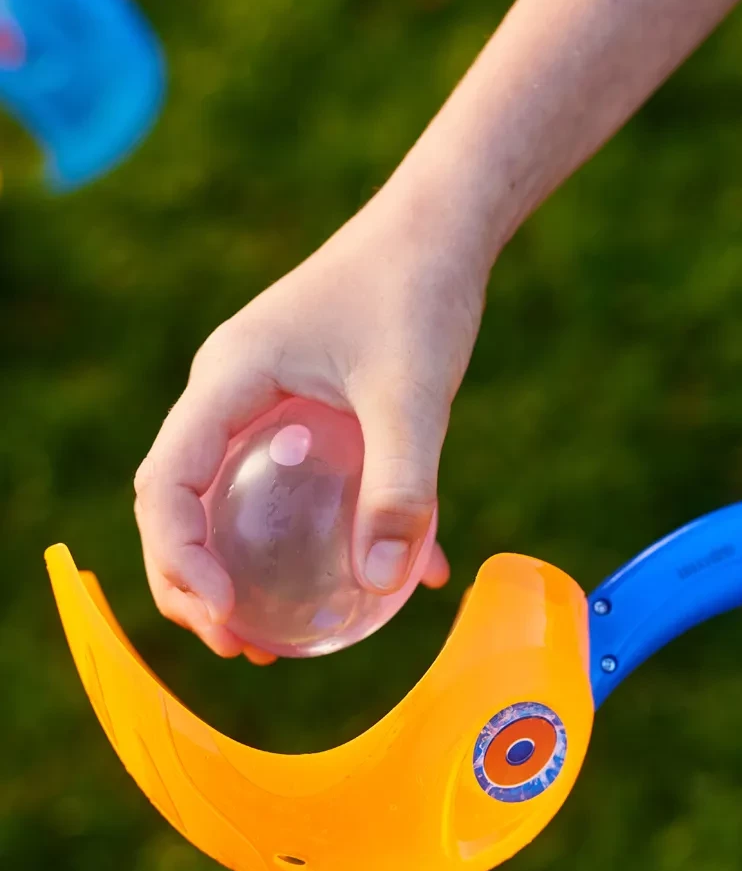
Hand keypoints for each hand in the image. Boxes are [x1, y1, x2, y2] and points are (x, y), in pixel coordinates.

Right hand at [133, 188, 484, 661]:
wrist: (444, 228)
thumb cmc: (418, 293)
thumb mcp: (412, 395)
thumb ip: (401, 486)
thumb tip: (382, 587)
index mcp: (230, 379)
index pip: (167, 482)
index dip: (177, 558)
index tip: (224, 614)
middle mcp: (235, 389)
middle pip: (184, 497)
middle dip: (196, 577)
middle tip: (240, 642)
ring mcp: (272, 395)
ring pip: (235, 492)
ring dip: (246, 563)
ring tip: (278, 634)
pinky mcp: (315, 403)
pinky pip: (297, 476)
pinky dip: (322, 529)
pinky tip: (390, 574)